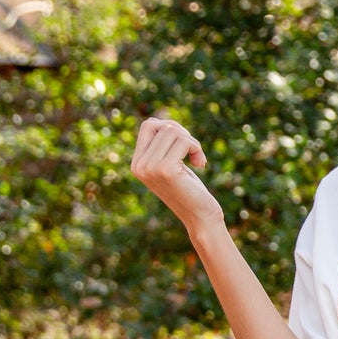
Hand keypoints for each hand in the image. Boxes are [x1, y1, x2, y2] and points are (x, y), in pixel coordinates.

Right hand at [131, 116, 223, 235]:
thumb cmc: (189, 190)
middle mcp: (139, 165)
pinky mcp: (166, 169)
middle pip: (162, 126)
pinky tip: (200, 164)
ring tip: (197, 159)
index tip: (184, 144)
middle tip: (194, 152)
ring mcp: (150, 167)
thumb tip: (161, 121)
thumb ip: (162, 145)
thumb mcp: (171, 164)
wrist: (200, 217)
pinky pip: (184, 141)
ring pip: (173, 131)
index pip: (149, 125)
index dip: (170, 126)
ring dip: (192, 142)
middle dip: (184, 134)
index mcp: (137, 164)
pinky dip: (197, 148)